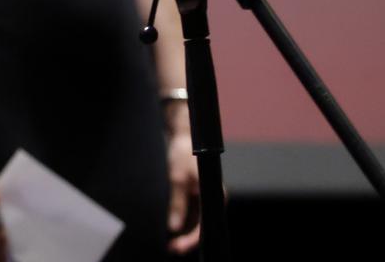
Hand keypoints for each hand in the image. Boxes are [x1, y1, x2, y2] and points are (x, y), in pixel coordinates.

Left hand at [166, 131, 201, 253]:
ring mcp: (204, 198)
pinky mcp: (196, 196)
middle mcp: (211, 198)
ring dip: (184, 233)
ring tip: (169, 243)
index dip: (193, 238)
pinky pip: (190, 214)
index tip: (179, 246)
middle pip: (202, 226)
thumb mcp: (177, 178)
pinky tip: (170, 231)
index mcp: (214, 194)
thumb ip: (177, 202)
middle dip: (187, 239)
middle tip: (171, 248)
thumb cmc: (183, 153)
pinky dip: (181, 222)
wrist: (183, 136)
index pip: (206, 224)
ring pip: (195, 222)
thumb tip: (174, 227)